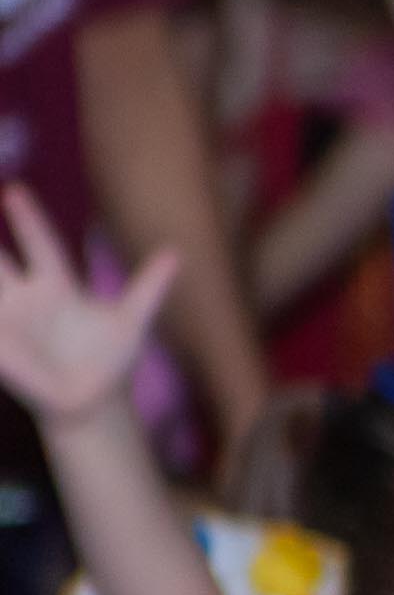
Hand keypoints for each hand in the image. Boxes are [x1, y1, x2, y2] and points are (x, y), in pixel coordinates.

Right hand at [0, 190, 168, 423]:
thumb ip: (148, 288)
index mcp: (55, 284)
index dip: (27, 219)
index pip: (39, 243)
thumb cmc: (111, 359)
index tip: (15, 191)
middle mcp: (24, 297)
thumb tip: (176, 253)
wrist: (92, 403)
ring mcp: (5, 320)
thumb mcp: (131, 322)